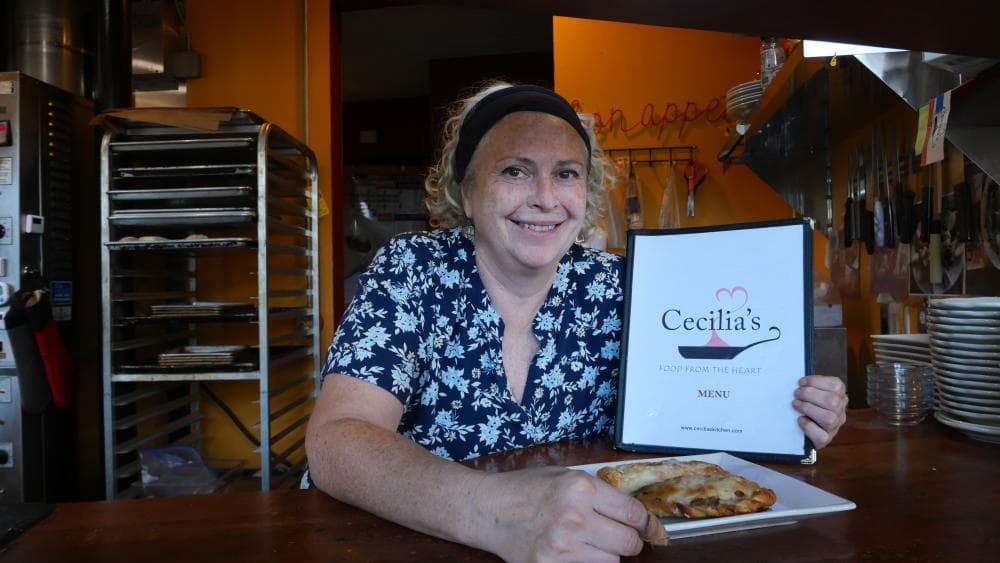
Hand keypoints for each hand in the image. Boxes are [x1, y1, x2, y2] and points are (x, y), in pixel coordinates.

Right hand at [474, 466, 665, 561]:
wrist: (487, 509)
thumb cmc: (525, 489)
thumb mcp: (564, 475)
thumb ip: (599, 492)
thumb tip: (635, 513)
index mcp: (581, 488)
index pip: (634, 514)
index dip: (646, 523)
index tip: (648, 528)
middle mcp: (575, 517)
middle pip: (628, 543)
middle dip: (628, 540)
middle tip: (617, 536)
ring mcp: (562, 546)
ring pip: (611, 562)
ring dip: (606, 554)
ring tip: (588, 542)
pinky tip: (574, 553)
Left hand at [793, 374, 847, 448]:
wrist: (803, 431)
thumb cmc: (807, 405)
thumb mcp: (812, 392)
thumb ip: (810, 386)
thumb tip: (797, 382)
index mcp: (839, 396)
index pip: (836, 385)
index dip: (816, 382)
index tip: (801, 382)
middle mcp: (840, 411)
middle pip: (832, 401)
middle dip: (810, 394)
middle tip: (796, 394)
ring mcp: (835, 426)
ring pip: (829, 418)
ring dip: (808, 409)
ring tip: (796, 405)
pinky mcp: (826, 439)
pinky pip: (821, 435)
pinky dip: (808, 426)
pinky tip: (800, 420)